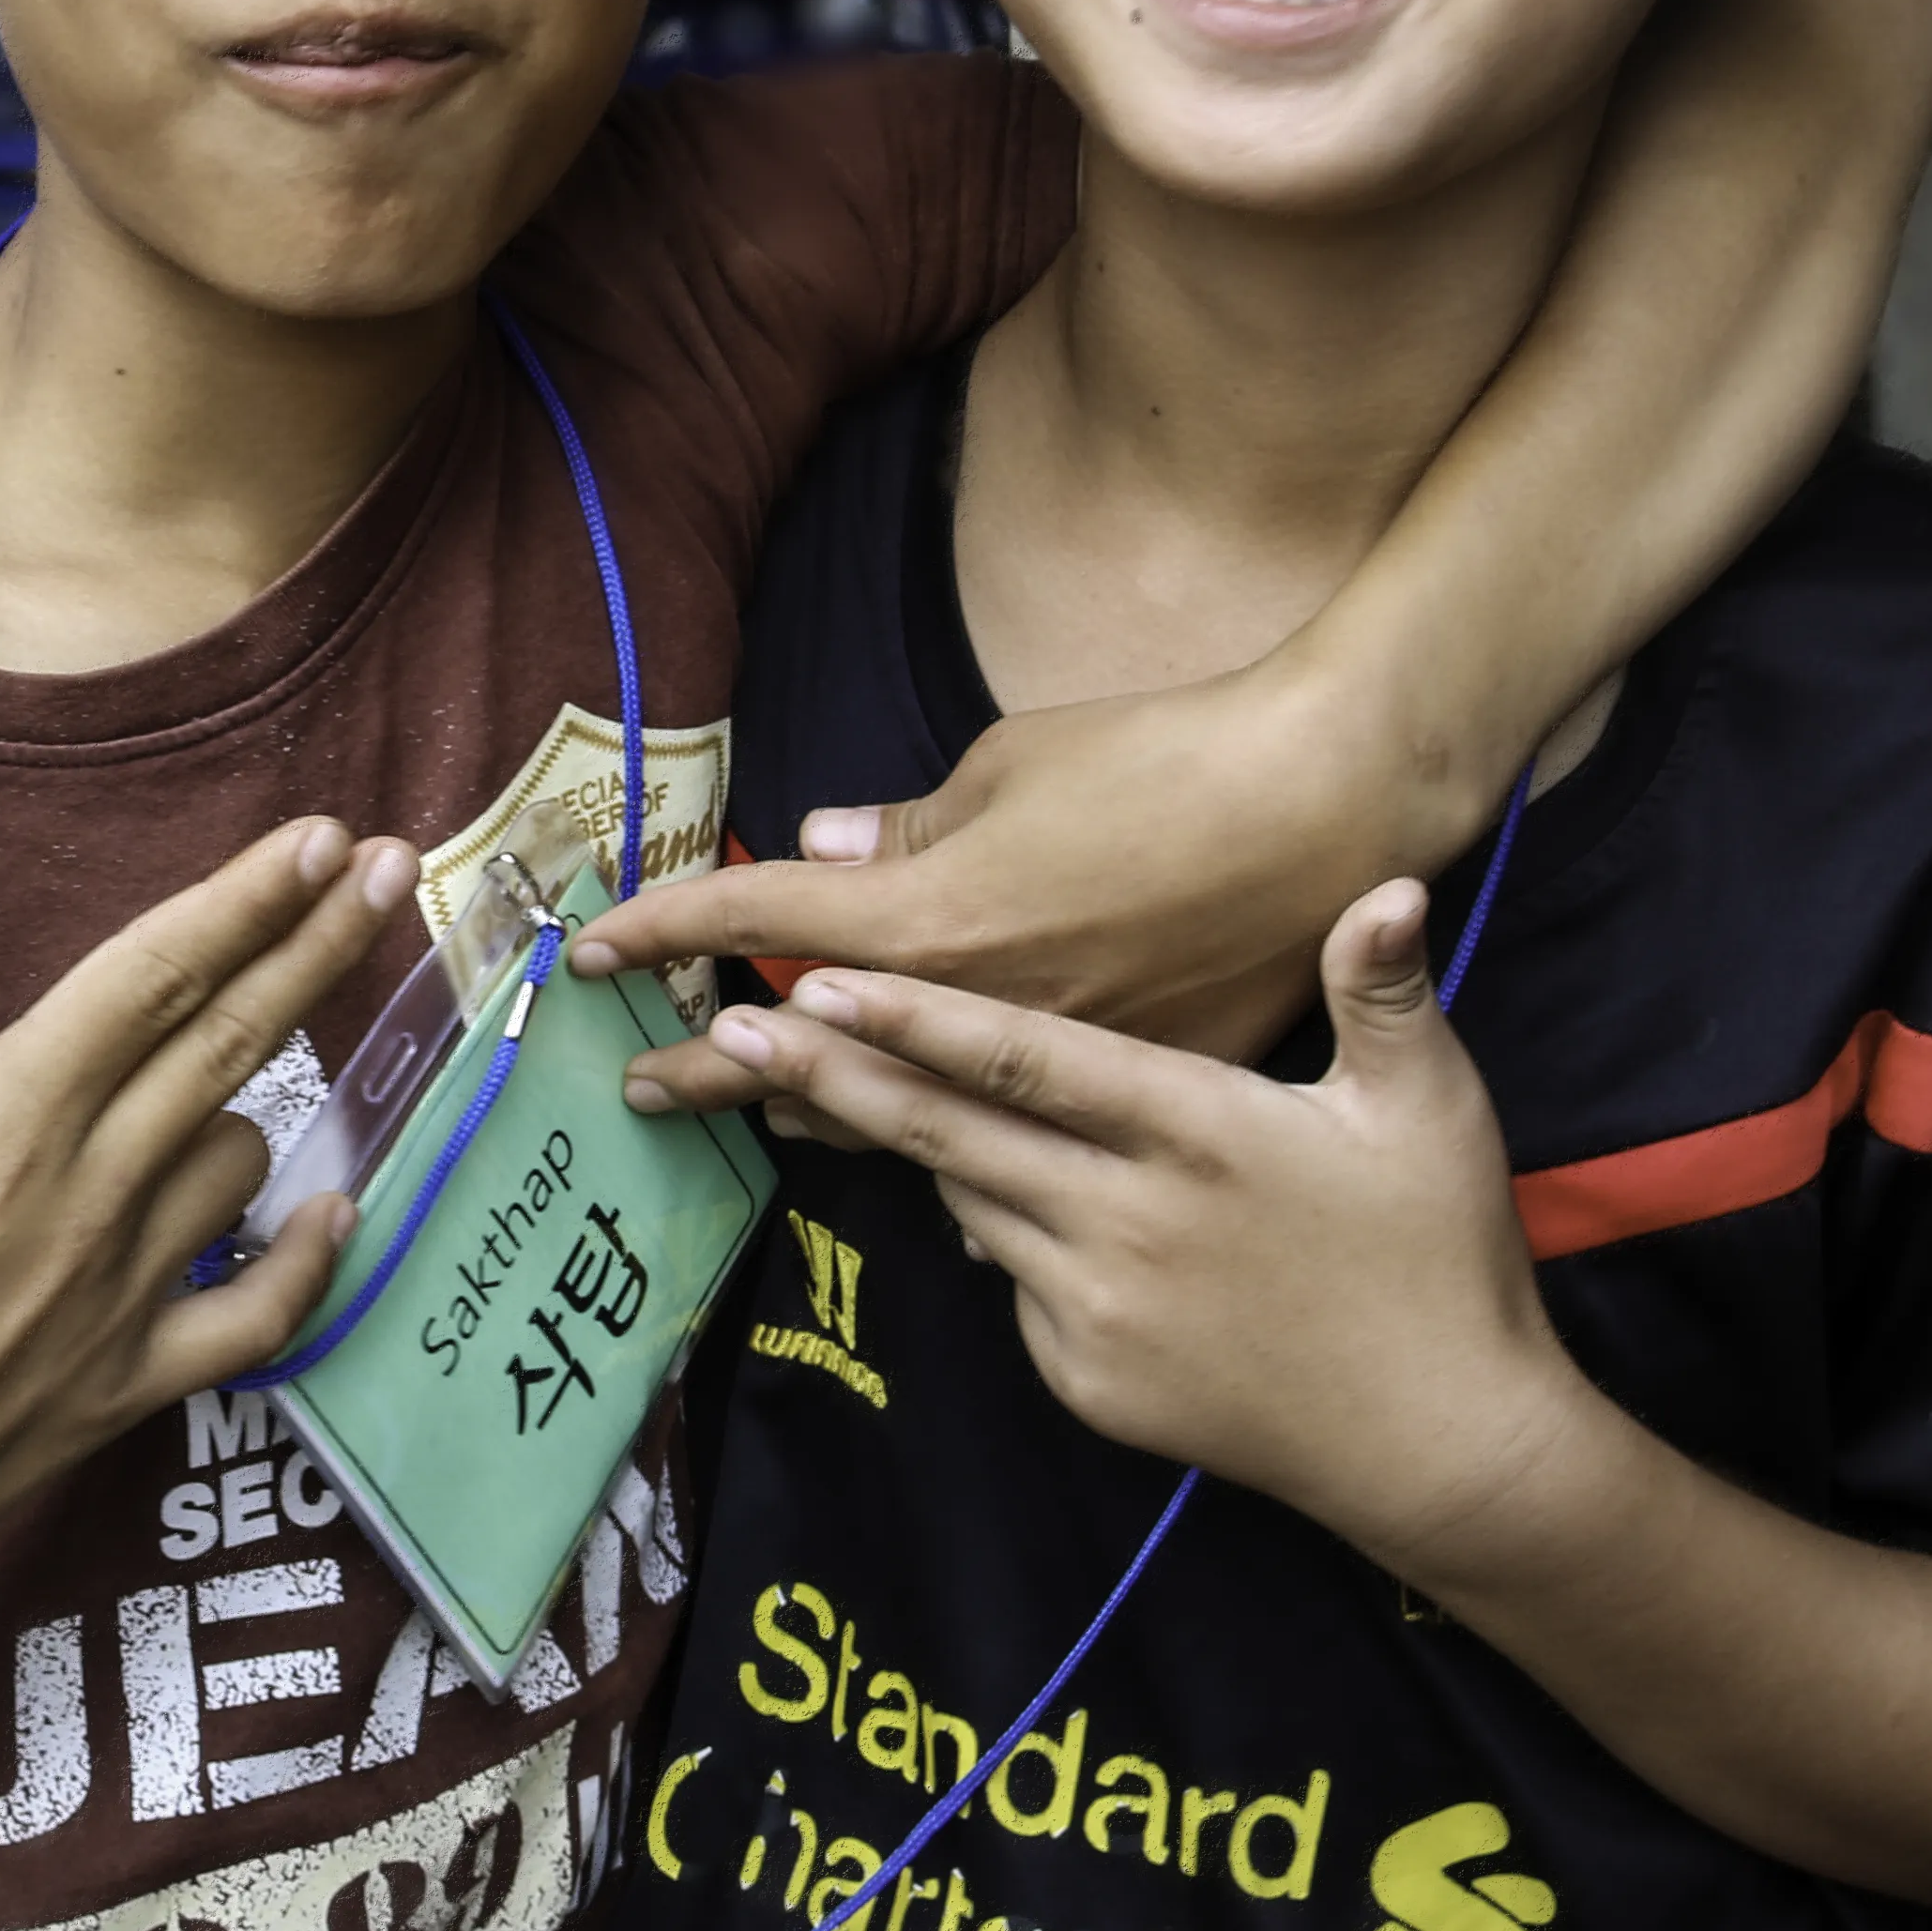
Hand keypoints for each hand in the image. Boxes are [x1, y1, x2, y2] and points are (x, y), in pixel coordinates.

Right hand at [0, 819, 412, 1680]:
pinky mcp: (123, 1389)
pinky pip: (255, 1318)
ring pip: (241, 1156)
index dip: (240, 898)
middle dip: (312, 944)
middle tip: (386, 866)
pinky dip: (304, 1259)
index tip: (316, 837)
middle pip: (228, 1042)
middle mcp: (88, 1197)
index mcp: (3, 1123)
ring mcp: (120, 1298)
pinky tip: (332, 1213)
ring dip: (277, 1082)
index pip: (151, 978)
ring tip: (291, 1020)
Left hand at [582, 656, 1449, 1095]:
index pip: (763, 925)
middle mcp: (979, 1024)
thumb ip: (914, 827)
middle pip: (810, 1063)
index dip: (669, 926)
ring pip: (905, 1130)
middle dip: (714, 1070)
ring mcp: (1052, 1086)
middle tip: (639, 1086)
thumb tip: (830, 851)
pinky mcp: (1129, 1116)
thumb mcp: (1021, 763)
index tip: (592, 948)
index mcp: (940, 925)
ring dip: (826, 1116)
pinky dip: (961, 1150)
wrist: (1339, 821)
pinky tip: (939, 1154)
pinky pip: (1013, 1167)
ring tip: (761, 1115)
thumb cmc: (1180, 763)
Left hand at [684, 881, 1595, 1583]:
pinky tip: (1006, 1196)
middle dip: (834, 1078)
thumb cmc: (1440, 1256)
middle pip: (954, 1135)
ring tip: (831, 1084)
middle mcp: (1130, 1223)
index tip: (820, 982)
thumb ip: (1380, 991)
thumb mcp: (1430, 1107)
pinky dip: (999, 1230)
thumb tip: (1384, 883)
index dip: (917, 1020)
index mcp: (1201, 1135)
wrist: (1446, 1445)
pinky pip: (1015, 1282)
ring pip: (974, 1204)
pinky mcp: (1090, 1381)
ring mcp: (1102, 1313)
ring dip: (914, 1146)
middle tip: (734, 1031)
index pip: (1029, 1062)